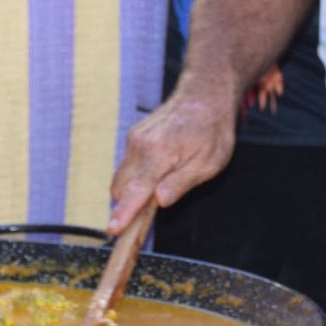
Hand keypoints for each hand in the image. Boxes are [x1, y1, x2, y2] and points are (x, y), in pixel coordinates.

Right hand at [107, 89, 236, 233]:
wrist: (205, 96)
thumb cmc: (211, 131)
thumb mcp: (208, 163)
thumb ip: (181, 183)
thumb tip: (160, 202)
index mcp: (159, 153)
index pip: (136, 190)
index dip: (124, 213)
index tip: (113, 229)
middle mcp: (140, 144)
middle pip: (120, 188)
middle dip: (129, 204)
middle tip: (153, 211)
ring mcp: (134, 138)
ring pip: (121, 177)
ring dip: (134, 189)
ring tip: (165, 181)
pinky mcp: (133, 135)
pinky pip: (127, 164)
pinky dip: (137, 175)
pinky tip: (161, 168)